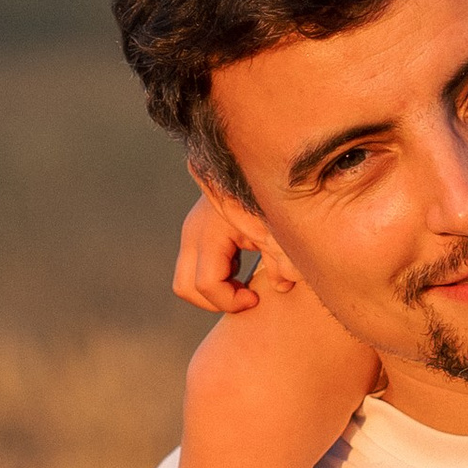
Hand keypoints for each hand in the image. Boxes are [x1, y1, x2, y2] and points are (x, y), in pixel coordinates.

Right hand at [172, 190, 282, 316]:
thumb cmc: (266, 198)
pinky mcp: (194, 233)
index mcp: (210, 232)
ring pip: (185, 281)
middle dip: (215, 301)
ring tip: (242, 280)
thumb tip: (281, 287)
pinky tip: (238, 266)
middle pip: (185, 287)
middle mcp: (192, 233)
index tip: (255, 297)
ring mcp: (190, 233)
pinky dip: (213, 277)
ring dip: (213, 289)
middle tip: (245, 295)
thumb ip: (283, 259)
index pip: (206, 283)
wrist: (253, 166)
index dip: (231, 300)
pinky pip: (192, 270)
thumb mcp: (277, 229)